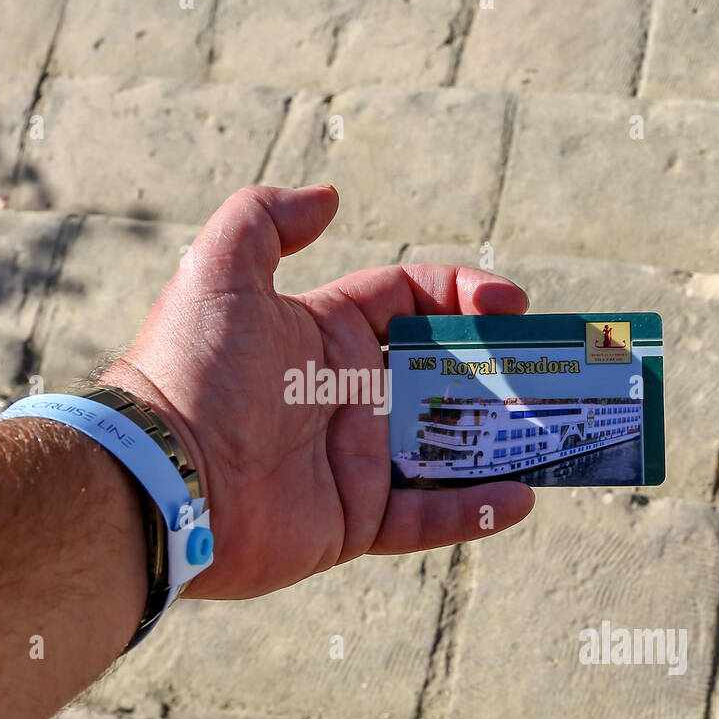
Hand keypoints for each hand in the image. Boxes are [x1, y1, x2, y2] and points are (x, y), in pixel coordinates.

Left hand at [100, 185, 535, 600]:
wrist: (162, 477)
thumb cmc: (192, 368)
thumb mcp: (219, 270)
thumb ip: (266, 218)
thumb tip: (328, 197)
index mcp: (323, 335)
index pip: (408, 302)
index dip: (461, 296)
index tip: (510, 306)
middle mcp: (345, 396)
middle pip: (441, 374)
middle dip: (498, 367)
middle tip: (554, 369)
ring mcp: (353, 461)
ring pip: (447, 445)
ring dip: (501, 437)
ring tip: (557, 429)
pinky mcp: (355, 522)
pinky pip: (429, 517)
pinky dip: (476, 509)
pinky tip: (522, 497)